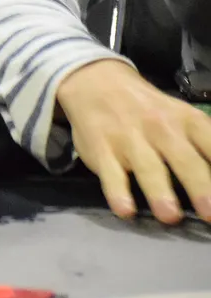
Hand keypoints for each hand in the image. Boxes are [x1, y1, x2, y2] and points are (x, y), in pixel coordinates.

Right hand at [56, 58, 210, 222]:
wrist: (97, 81)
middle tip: (209, 213)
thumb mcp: (182, 117)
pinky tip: (125, 209)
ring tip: (170, 216)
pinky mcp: (101, 149)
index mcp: (188, 120)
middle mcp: (161, 128)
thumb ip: (204, 146)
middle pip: (184, 158)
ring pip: (147, 166)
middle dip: (199, 186)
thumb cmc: (150, 110)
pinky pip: (110, 172)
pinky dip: (117, 191)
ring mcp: (129, 138)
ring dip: (159, 191)